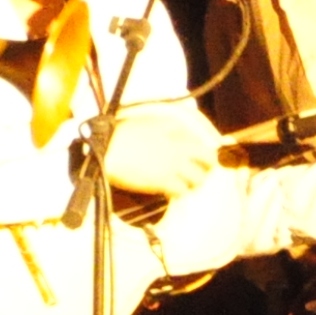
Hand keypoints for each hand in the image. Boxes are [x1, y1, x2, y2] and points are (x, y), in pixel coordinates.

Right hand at [100, 100, 220, 197]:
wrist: (107, 149)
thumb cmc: (121, 134)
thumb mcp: (148, 121)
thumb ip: (167, 127)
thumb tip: (180, 133)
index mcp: (174, 129)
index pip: (201, 141)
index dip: (201, 151)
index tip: (197, 157)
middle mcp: (179, 146)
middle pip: (208, 159)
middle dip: (207, 166)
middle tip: (200, 171)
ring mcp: (173, 164)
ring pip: (198, 179)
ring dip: (192, 182)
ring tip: (184, 183)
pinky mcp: (164, 181)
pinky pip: (181, 191)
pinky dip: (178, 193)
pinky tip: (170, 190)